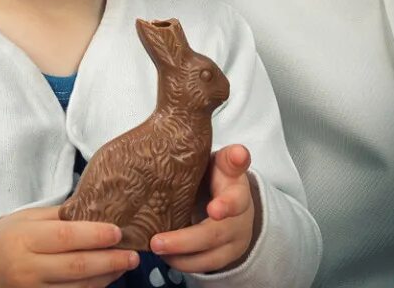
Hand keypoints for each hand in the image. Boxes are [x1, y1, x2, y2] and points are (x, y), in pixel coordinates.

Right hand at [0, 207, 139, 287]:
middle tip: (133, 255)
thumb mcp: (31, 218)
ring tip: (125, 265)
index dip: (95, 235)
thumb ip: (63, 216)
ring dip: (106, 277)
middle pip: (76, 267)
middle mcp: (28, 269)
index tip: (118, 232)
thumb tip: (101, 211)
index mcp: (25, 240)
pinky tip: (107, 278)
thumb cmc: (12, 236)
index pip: (66, 237)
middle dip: (109, 261)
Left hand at [150, 145, 259, 272]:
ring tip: (154, 248)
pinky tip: (164, 257)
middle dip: (187, 239)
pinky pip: (204, 266)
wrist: (230, 200)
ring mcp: (234, 239)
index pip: (236, 191)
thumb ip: (211, 150)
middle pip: (217, 232)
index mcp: (236, 184)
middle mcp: (240, 215)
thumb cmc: (214, 175)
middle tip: (157, 241)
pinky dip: (183, 263)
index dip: (227, 201)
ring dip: (180, 255)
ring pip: (210, 255)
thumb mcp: (215, 159)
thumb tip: (203, 127)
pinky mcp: (225, 256)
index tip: (215, 208)